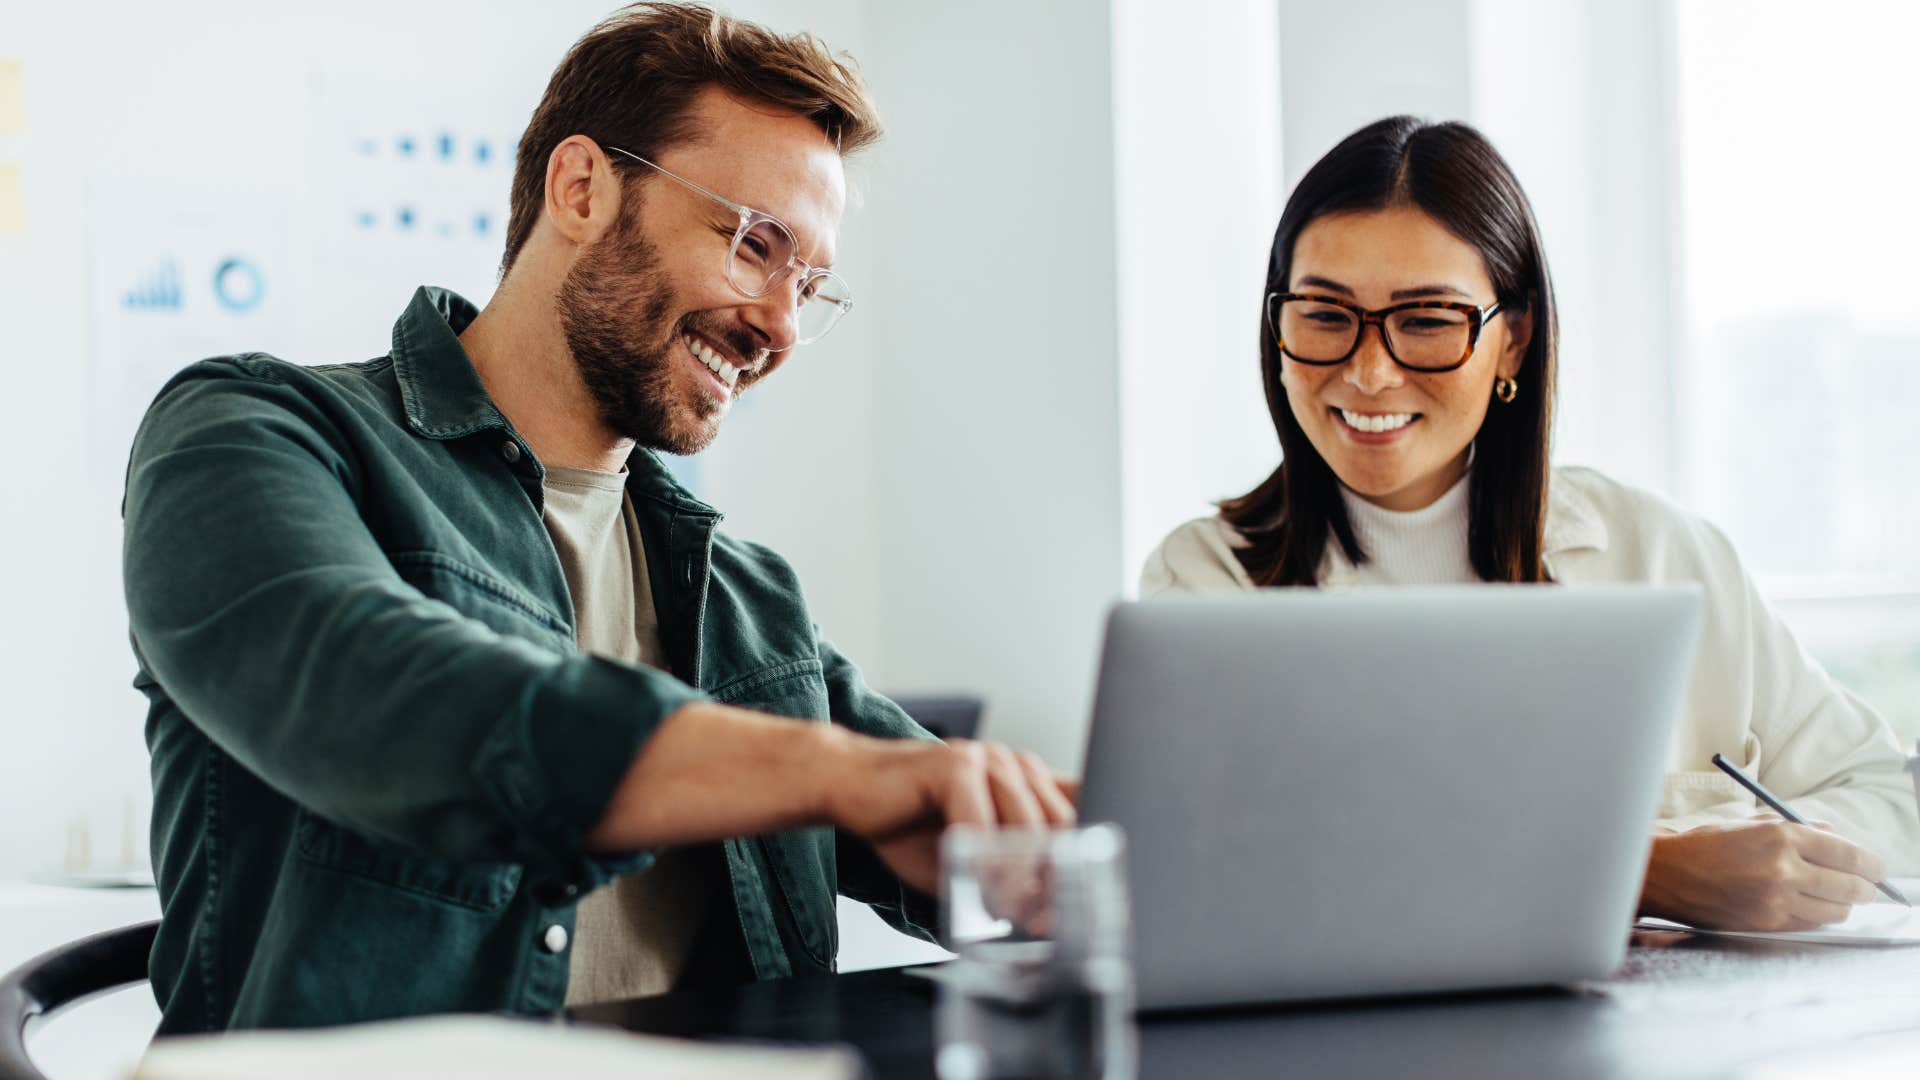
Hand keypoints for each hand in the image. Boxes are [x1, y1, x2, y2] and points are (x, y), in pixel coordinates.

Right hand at [819, 734, 1077, 894]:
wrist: (848, 787)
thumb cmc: (908, 823)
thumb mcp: (970, 856)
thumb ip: (1008, 876)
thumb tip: (1046, 918)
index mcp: (1027, 780)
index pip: (1079, 814)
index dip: (1083, 860)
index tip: (1076, 904)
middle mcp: (1015, 764)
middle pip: (1061, 825)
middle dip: (1054, 879)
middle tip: (1041, 921)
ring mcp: (987, 759)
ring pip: (1026, 826)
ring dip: (1019, 879)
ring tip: (1007, 912)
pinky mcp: (954, 764)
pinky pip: (981, 823)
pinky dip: (981, 863)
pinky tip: (973, 886)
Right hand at [1640, 818, 1885, 930]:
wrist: (1665, 874)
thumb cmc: (1704, 845)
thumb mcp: (1749, 823)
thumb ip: (1795, 828)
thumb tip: (1833, 836)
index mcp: (1779, 836)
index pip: (1846, 853)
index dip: (1870, 863)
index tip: (1878, 867)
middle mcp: (1782, 869)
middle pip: (1849, 886)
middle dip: (1865, 887)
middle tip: (1867, 886)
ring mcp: (1775, 900)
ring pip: (1835, 911)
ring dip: (1843, 904)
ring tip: (1838, 897)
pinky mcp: (1766, 923)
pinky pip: (1810, 924)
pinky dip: (1818, 916)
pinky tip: (1810, 906)